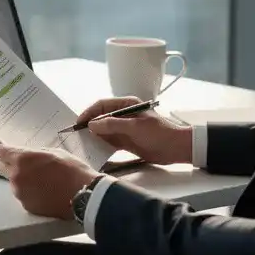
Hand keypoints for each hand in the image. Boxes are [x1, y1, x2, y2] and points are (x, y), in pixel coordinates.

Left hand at [0, 142, 97, 219]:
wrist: (84, 195)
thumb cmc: (73, 171)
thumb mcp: (54, 152)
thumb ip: (35, 153)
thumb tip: (26, 154)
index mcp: (22, 159)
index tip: (1, 150)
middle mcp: (16, 176)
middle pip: (2, 167)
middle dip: (11, 164)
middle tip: (27, 165)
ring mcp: (20, 193)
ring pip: (14, 183)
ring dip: (22, 180)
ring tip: (42, 180)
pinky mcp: (27, 206)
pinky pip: (23, 196)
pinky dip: (30, 193)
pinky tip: (45, 191)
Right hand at [76, 96, 192, 165]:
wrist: (177, 148)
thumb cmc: (159, 133)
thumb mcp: (135, 127)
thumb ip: (113, 125)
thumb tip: (92, 125)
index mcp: (127, 105)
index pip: (102, 105)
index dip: (89, 112)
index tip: (79, 123)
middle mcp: (124, 115)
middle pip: (101, 117)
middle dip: (89, 124)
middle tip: (76, 134)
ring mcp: (125, 129)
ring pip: (104, 130)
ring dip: (94, 136)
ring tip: (82, 143)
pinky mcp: (127, 141)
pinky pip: (110, 141)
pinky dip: (101, 145)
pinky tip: (94, 150)